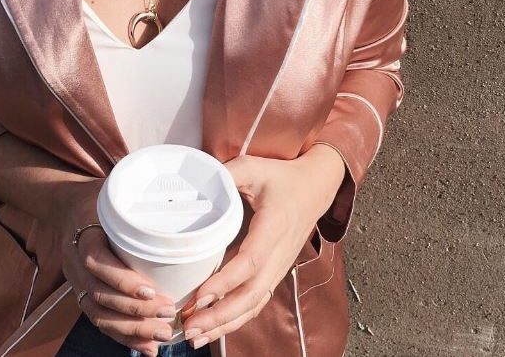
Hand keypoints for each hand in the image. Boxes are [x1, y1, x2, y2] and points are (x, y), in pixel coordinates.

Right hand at [57, 178, 176, 356]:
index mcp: (83, 234)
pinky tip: (148, 348)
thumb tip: (180, 198)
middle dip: (135, 310)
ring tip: (164, 335)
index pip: (96, 261)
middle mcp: (75, 262)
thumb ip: (139, 198)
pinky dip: (124, 337)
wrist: (64, 207)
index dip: (122, 279)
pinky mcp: (83, 294)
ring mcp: (77, 282)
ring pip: (99, 314)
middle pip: (100, 294)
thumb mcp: (114, 190)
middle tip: (169, 313)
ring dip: (132, 329)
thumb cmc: (98, 197)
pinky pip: (100, 321)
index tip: (151, 289)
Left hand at [180, 145, 345, 348]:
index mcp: (273, 227)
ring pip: (254, 304)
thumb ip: (225, 174)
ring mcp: (278, 267)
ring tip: (195, 336)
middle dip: (220, 315)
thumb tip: (192, 184)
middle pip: (251, 294)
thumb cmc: (281, 177)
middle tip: (189, 326)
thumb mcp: (252, 167)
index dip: (226, 281)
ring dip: (225, 324)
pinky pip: (256, 302)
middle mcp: (279, 254)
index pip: (250, 261)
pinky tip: (212, 330)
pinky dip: (235, 319)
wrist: (315, 188)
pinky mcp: (274, 273)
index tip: (200, 295)